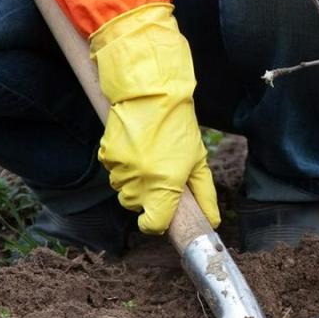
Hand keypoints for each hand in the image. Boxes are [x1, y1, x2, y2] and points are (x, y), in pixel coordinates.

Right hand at [91, 4, 219, 233]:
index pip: (152, 224)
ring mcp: (121, 168)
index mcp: (164, 185)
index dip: (155, 223)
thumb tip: (212, 221)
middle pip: (135, 206)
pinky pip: (112, 170)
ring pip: (122, 189)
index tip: (158, 216)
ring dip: (132, 181)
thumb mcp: (198, 161)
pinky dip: (121, 165)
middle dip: (145, 197)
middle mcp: (139, 180)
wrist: (152, 93)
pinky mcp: (106, 154)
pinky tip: (134, 147)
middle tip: (157, 175)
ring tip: (146, 157)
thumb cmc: (178, 126)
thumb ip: (205, 194)